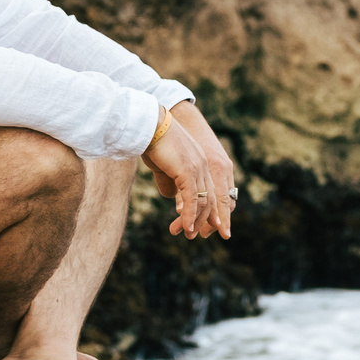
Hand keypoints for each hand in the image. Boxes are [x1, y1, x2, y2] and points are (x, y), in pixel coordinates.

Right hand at [144, 116, 230, 239]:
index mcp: (200, 161)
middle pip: (211, 198)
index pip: (210, 190)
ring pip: (203, 202)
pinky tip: (186, 226)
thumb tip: (171, 195)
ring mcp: (198, 167)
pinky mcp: (188, 171)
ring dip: (195, 221)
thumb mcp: (163, 165)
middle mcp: (203, 165)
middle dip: (204, 219)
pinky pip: (193, 199)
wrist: (148, 125)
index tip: (209, 224)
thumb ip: (170, 180)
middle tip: (194, 234)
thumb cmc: (151, 142)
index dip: (210, 209)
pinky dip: (190, 215)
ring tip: (188, 234)